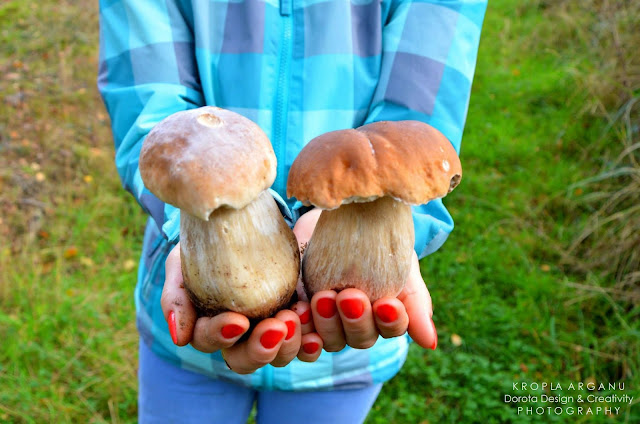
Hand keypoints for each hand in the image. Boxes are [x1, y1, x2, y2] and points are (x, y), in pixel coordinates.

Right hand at [160, 243, 322, 373]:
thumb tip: (180, 338)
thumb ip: (175, 296)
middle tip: (276, 326)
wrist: (253, 219)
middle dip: (260, 349)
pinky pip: (307, 347)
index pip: (209, 340)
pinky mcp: (300, 324)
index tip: (238, 319)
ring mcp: (271, 331)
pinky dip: (311, 344)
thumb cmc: (211, 241)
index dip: (221, 335)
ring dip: (288, 344)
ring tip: (297, 314)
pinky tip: (315, 334)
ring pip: (279, 357)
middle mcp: (240, 336)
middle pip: (244, 361)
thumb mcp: (185, 259)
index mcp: (209, 324)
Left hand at [293, 210, 437, 351]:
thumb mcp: (400, 263)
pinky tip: (298, 311)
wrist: (340, 213)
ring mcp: (326, 323)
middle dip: (356, 319)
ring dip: (327, 324)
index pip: (391, 329)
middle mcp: (356, 326)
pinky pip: (297, 338)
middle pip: (360, 338)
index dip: (390, 321)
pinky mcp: (299, 315)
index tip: (388, 303)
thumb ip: (415, 303)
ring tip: (323, 297)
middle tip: (350, 295)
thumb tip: (430, 344)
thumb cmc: (377, 240)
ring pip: (329, 340)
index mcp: (384, 317)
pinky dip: (298, 330)